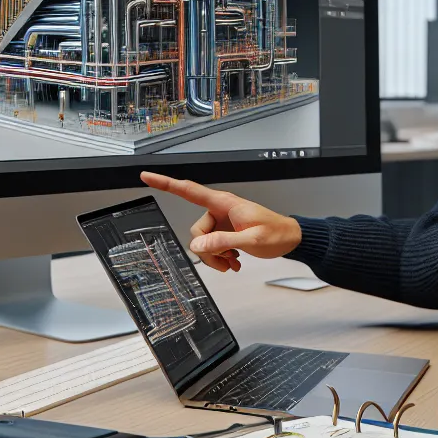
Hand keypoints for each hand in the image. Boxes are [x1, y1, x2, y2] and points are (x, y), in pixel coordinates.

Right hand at [140, 171, 301, 270]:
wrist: (290, 239)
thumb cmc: (276, 234)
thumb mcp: (251, 240)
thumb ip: (224, 242)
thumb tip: (197, 246)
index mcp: (224, 203)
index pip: (189, 190)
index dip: (166, 183)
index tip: (146, 176)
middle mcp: (219, 210)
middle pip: (196, 230)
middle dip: (208, 250)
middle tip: (227, 261)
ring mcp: (222, 222)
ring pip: (204, 242)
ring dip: (216, 257)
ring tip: (234, 262)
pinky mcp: (225, 232)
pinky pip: (212, 246)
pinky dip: (221, 257)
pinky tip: (235, 262)